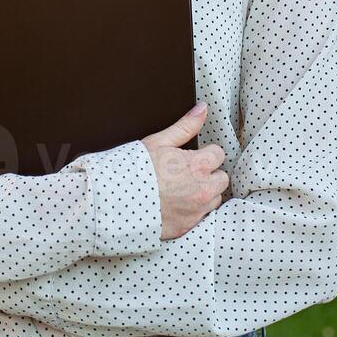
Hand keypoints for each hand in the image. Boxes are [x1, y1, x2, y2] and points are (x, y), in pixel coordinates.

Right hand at [140, 102, 227, 239]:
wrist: (115, 200)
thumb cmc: (134, 169)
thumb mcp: (159, 141)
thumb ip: (185, 126)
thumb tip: (203, 109)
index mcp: (198, 166)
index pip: (218, 155)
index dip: (204, 154)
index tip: (190, 157)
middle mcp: (202, 190)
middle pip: (221, 179)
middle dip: (208, 175)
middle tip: (186, 173)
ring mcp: (195, 211)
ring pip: (213, 200)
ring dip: (203, 194)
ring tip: (180, 190)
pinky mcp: (186, 227)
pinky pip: (200, 217)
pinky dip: (192, 211)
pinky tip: (175, 205)